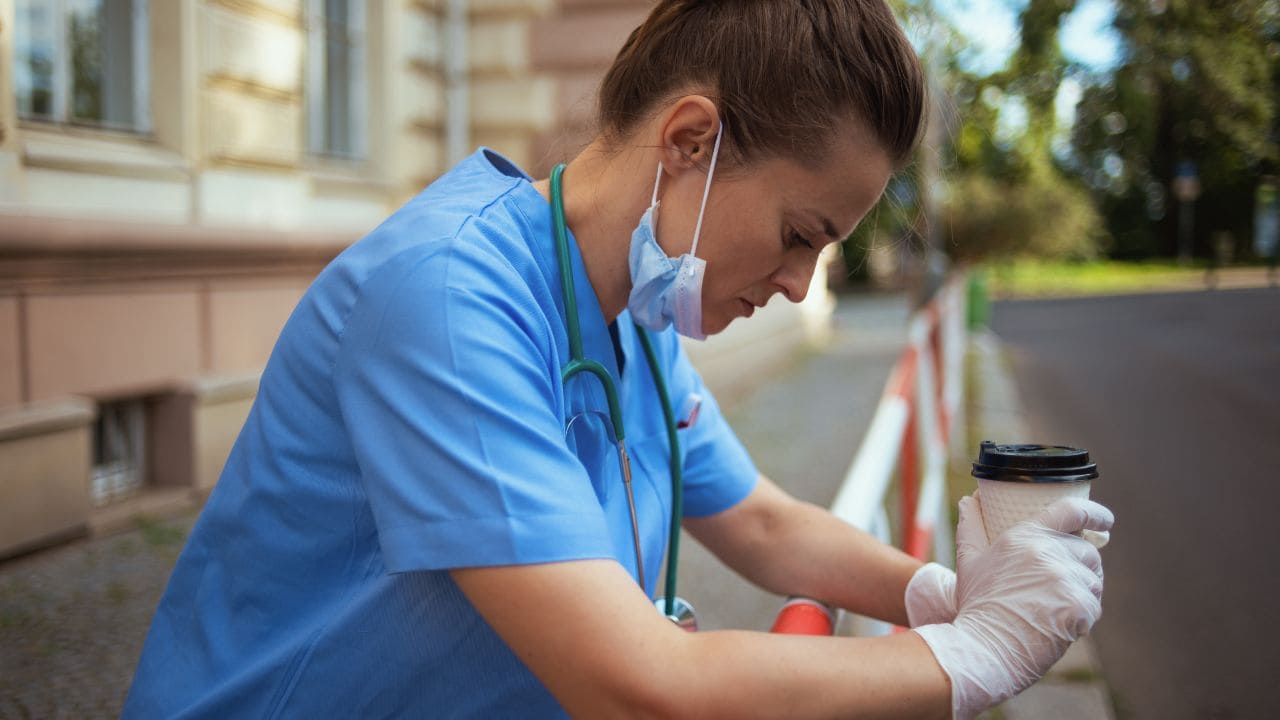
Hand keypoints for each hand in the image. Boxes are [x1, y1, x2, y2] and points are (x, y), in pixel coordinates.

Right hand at [913, 495, 1113, 719]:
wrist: (984, 648)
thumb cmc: (977, 605)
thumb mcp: (969, 560)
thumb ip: (971, 525)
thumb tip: (970, 498)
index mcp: (1024, 535)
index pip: (1072, 511)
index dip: (1095, 512)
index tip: (1105, 520)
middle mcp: (1048, 552)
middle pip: (1087, 551)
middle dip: (1081, 566)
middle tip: (1063, 586)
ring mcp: (1066, 578)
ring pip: (1093, 580)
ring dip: (1083, 592)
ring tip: (1056, 608)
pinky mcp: (1079, 606)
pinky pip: (1093, 606)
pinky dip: (1082, 617)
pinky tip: (1059, 625)